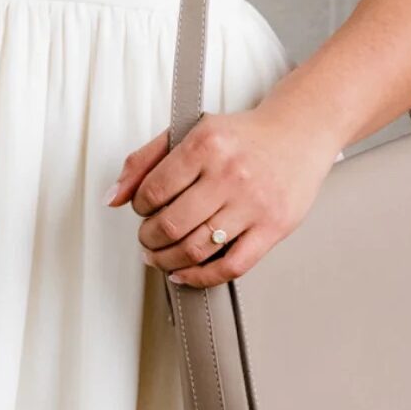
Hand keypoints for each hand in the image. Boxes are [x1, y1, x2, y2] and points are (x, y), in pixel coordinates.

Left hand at [105, 99, 343, 288]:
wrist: (298, 134)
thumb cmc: (241, 137)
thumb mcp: (188, 131)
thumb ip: (144, 160)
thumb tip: (112, 198)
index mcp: (205, 145)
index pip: (153, 191)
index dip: (139, 208)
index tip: (142, 211)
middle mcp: (230, 173)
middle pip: (171, 225)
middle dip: (149, 240)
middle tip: (148, 239)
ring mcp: (253, 203)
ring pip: (197, 249)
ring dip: (168, 261)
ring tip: (162, 257)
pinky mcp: (273, 227)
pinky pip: (231, 266)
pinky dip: (200, 278)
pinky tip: (185, 273)